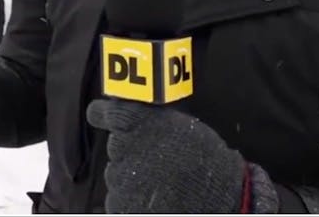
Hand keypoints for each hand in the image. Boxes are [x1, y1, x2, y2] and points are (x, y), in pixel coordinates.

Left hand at [86, 100, 278, 213]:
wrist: (218, 192)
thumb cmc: (203, 157)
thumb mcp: (176, 124)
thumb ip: (148, 120)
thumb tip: (129, 119)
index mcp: (135, 121)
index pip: (103, 113)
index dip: (101, 115)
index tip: (100, 116)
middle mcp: (121, 146)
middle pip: (115, 149)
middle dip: (130, 154)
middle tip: (157, 162)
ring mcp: (119, 178)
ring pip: (116, 176)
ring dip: (131, 179)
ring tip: (161, 183)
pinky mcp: (122, 205)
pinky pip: (117, 202)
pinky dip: (131, 203)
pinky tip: (155, 199)